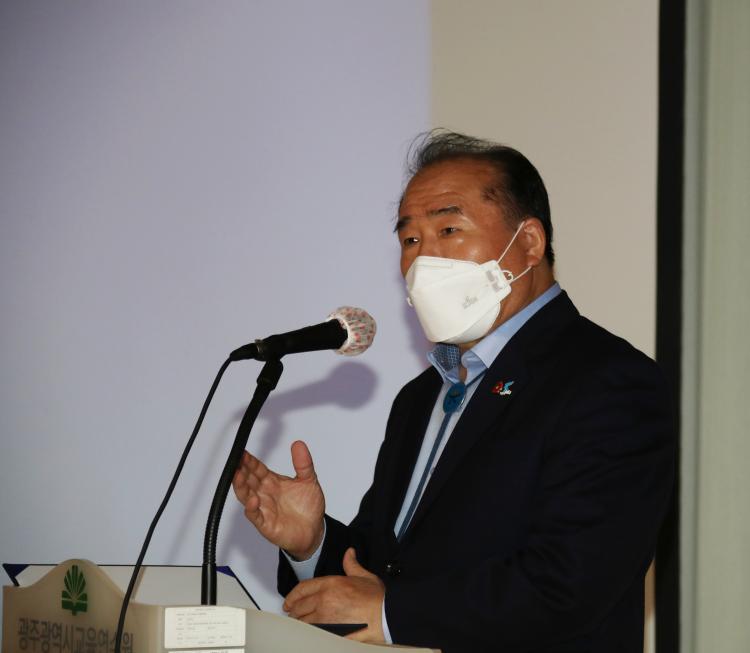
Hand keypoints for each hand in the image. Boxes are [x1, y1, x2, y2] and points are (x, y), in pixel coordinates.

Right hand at [232, 440, 324, 559]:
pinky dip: (252, 509)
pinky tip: (252, 501)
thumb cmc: (308, 507)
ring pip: (247, 496)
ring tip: (237, 475)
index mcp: (273, 482)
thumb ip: (304, 463)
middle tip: (236, 460)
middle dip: (241, 470)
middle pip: (248, 480)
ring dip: (240, 486)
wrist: (315, 530)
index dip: (249, 461)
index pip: (257, 469)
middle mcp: (265, 494)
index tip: (243, 452)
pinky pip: (255, 516)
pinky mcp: (266, 524)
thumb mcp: (309, 480)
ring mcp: (264, 509)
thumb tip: (299, 444)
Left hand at [283, 548, 384, 642]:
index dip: (292, 596)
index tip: (289, 602)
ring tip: (301, 623)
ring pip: (303, 622)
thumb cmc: (377, 599)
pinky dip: (310, 632)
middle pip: (299, 607)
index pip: (302, 589)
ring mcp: (326, 619)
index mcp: (331, 584)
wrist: (386, 616)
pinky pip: (313, 634)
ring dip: (300, 622)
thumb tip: (349, 553)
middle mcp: (325, 601)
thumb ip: (352, 564)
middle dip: (294, 610)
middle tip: (293, 613)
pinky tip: (311, 632)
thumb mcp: (364, 576)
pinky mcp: (330, 633)